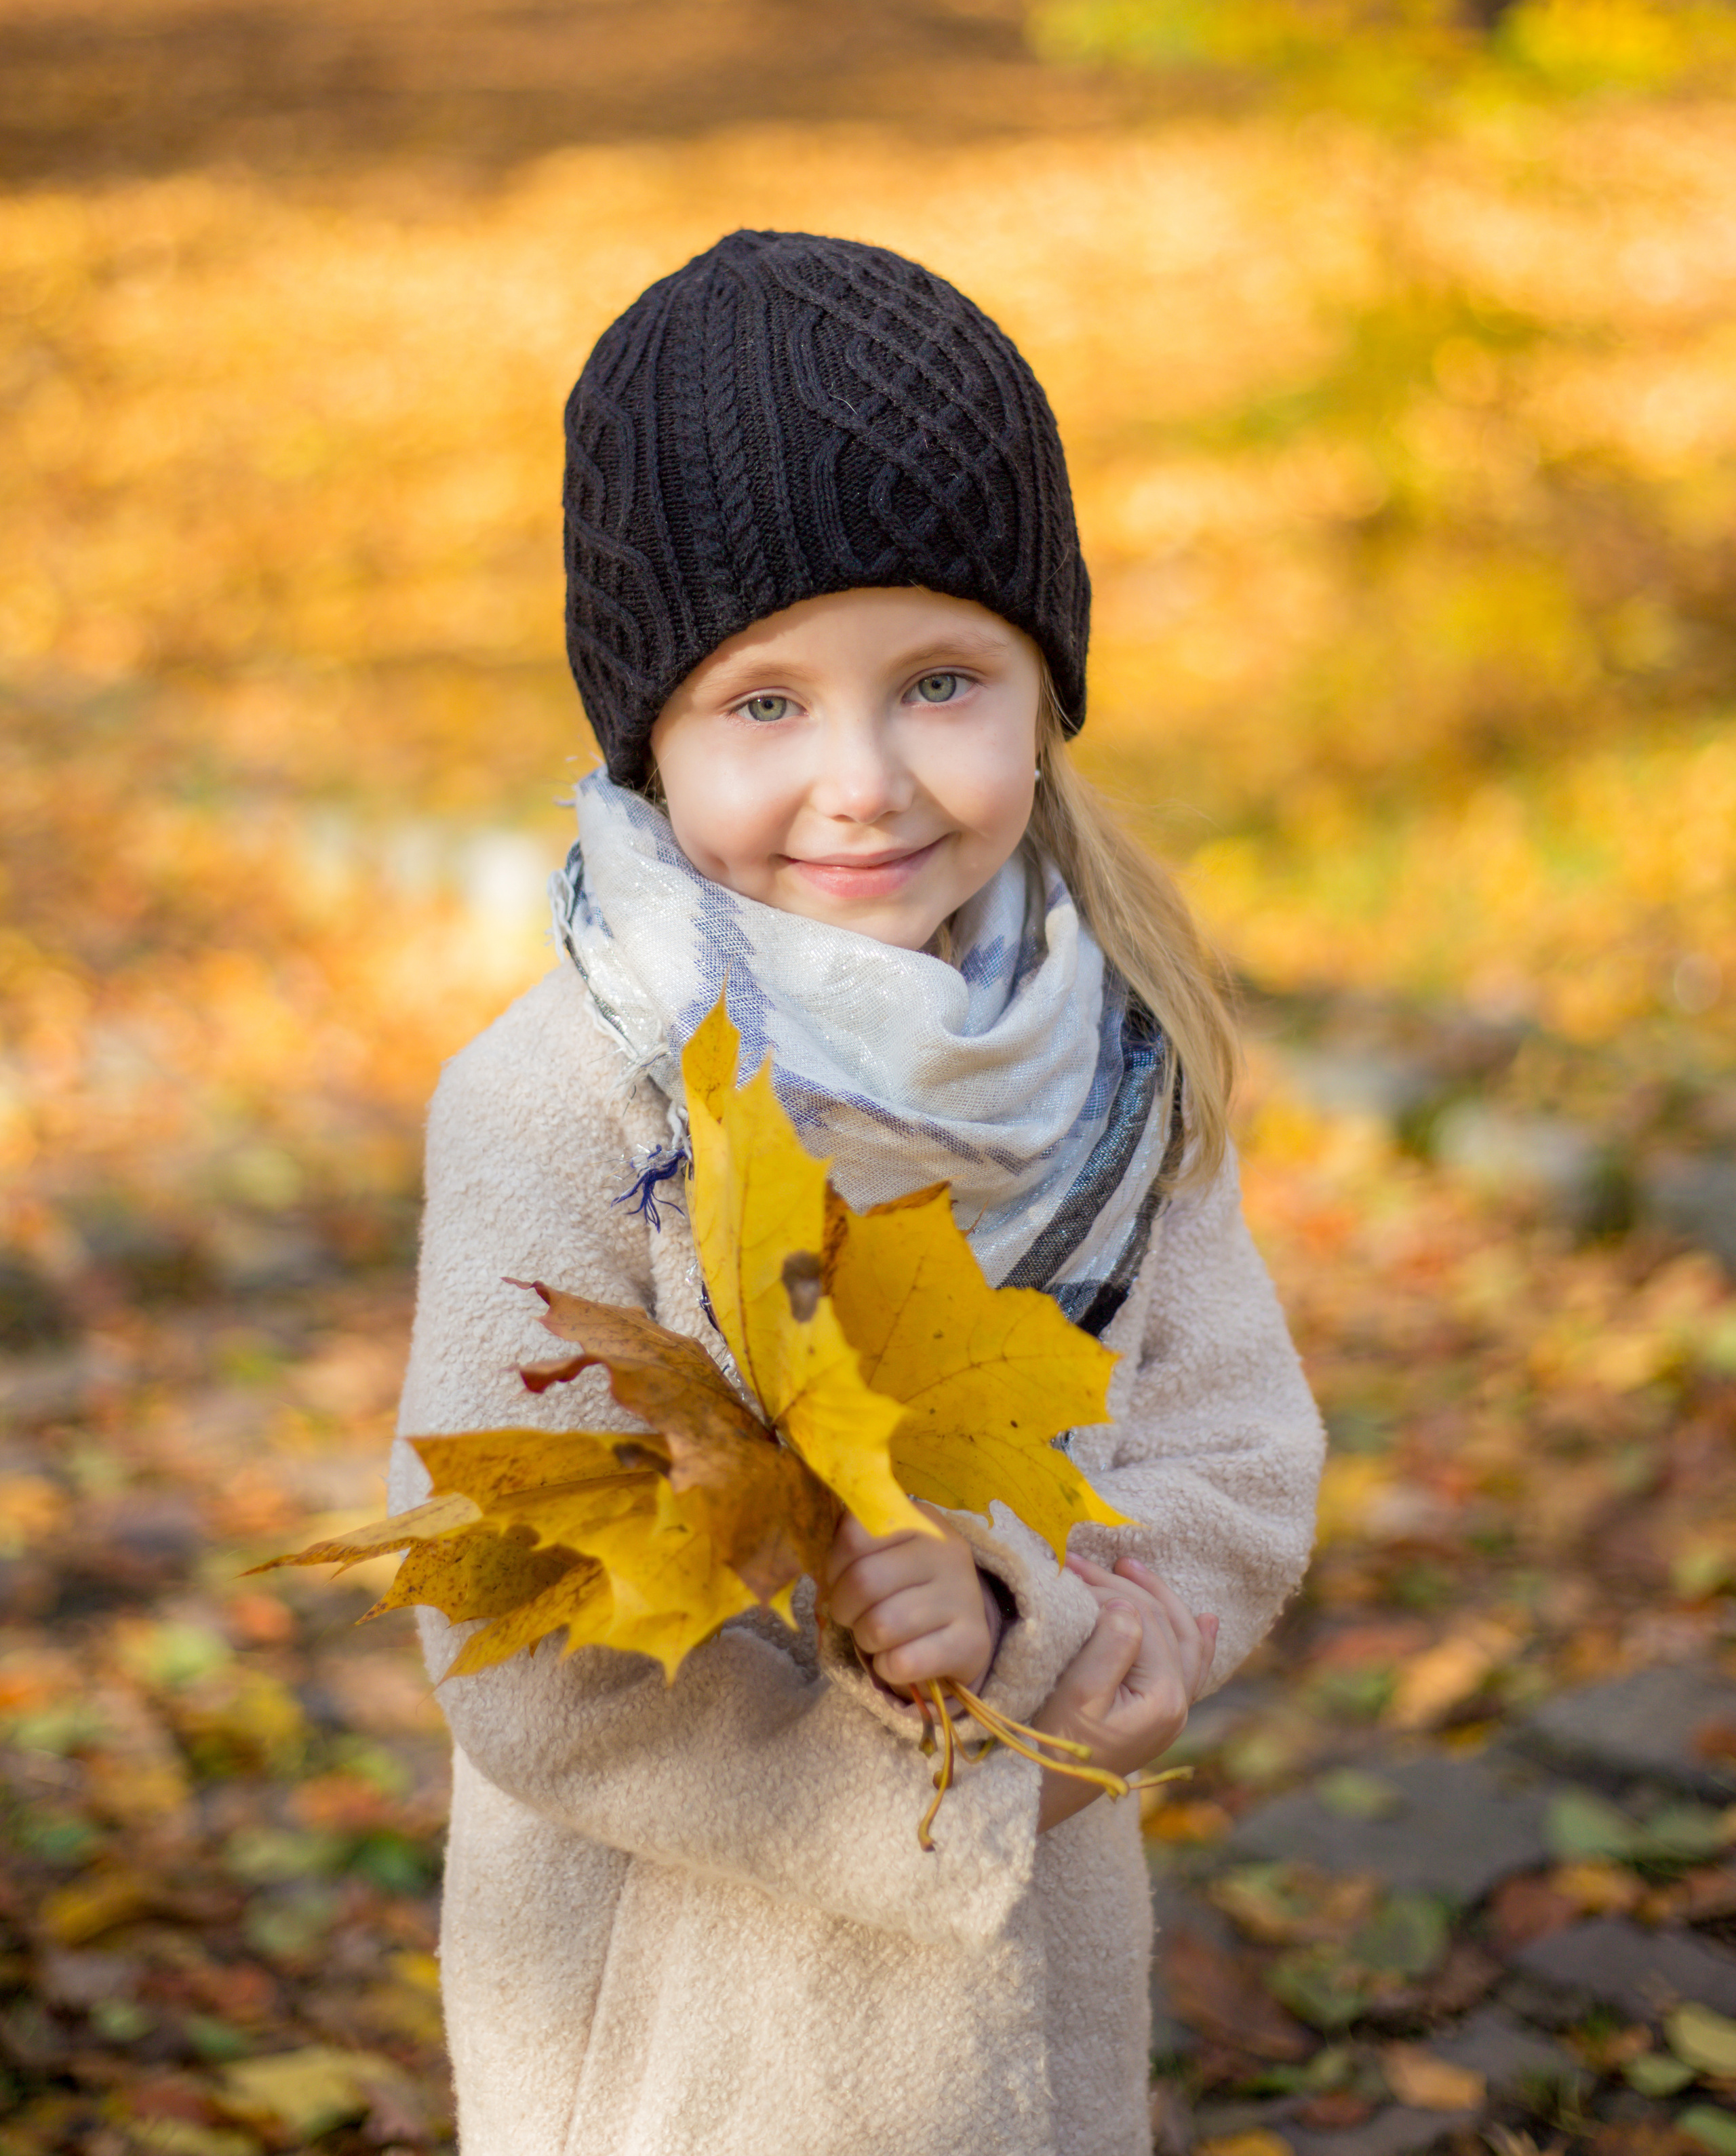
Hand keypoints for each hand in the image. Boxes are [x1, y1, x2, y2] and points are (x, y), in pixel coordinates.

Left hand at [826, 1509, 996, 1698]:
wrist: (963, 1634)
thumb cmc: (908, 1589)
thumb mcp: (887, 1554)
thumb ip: (855, 1544)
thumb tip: (815, 1555)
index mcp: (922, 1521)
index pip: (855, 1533)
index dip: (834, 1564)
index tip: (839, 1579)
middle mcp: (947, 1552)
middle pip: (864, 1581)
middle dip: (844, 1607)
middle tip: (851, 1615)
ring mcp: (963, 1597)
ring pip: (881, 1626)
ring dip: (865, 1639)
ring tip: (875, 1636)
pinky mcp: (971, 1643)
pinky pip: (903, 1662)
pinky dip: (887, 1668)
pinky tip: (897, 1660)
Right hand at [1032, 1554, 1216, 1833]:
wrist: (1038, 1797)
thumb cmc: (1050, 1745)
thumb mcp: (1077, 1693)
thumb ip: (1111, 1644)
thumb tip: (1125, 1604)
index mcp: (1165, 1697)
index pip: (1143, 1618)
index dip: (1107, 1587)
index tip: (1068, 1568)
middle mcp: (1179, 1704)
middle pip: (1162, 1622)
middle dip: (1122, 1585)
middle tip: (1079, 1561)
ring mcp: (1172, 1711)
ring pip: (1181, 1637)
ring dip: (1155, 1597)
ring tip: (1127, 1565)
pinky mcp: (1157, 1715)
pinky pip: (1190, 1666)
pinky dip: (1196, 1638)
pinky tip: (1206, 1620)